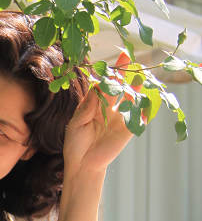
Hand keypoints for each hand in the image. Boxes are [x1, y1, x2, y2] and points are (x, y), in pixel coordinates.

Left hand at [63, 52, 134, 179]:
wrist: (82, 165)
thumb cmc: (76, 143)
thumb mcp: (77, 122)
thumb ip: (87, 106)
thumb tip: (96, 86)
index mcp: (95, 104)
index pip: (103, 84)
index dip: (109, 71)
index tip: (111, 57)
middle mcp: (109, 108)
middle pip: (118, 86)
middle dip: (123, 71)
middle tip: (126, 55)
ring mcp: (120, 118)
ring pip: (130, 98)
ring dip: (134, 86)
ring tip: (137, 74)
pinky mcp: (127, 130)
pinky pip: (137, 117)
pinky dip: (142, 109)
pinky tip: (144, 99)